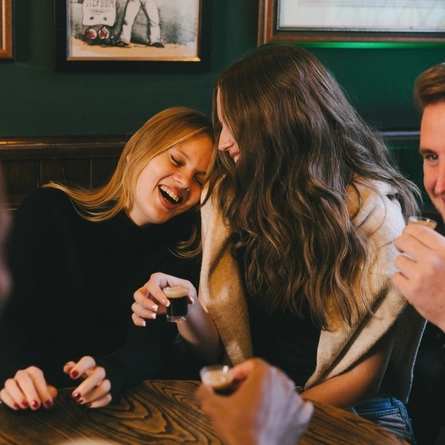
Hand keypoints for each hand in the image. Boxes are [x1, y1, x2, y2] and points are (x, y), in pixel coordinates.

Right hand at [0, 366, 56, 410]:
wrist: (27, 394)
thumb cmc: (39, 391)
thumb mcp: (47, 390)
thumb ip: (50, 391)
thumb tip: (53, 394)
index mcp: (34, 371)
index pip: (38, 377)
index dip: (43, 390)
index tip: (48, 403)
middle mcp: (21, 374)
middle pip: (24, 379)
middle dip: (30, 393)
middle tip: (36, 406)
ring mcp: (11, 381)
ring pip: (10, 384)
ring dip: (18, 396)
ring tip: (25, 406)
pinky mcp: (4, 391)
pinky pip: (3, 393)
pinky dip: (9, 400)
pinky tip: (17, 407)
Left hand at [64, 356, 110, 407]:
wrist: (110, 372)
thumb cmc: (90, 370)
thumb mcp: (82, 367)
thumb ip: (73, 367)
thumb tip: (67, 367)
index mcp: (93, 363)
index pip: (89, 361)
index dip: (81, 367)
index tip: (72, 375)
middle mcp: (102, 371)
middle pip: (98, 375)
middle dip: (86, 386)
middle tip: (74, 395)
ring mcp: (108, 381)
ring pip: (104, 387)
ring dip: (91, 396)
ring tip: (80, 401)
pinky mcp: (112, 391)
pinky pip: (108, 398)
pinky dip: (98, 403)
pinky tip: (89, 404)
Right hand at [132, 272, 196, 325]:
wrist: (184, 304)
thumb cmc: (184, 292)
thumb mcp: (189, 289)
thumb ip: (189, 293)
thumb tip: (189, 300)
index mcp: (159, 280)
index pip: (152, 283)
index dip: (156, 293)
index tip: (167, 303)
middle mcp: (149, 288)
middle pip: (138, 293)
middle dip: (145, 303)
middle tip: (156, 309)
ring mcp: (145, 299)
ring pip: (135, 304)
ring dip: (142, 312)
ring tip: (154, 316)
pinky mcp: (144, 309)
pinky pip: (135, 314)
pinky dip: (137, 319)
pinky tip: (144, 323)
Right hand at [195, 358, 312, 444]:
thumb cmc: (240, 432)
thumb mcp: (214, 409)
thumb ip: (205, 392)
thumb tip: (204, 388)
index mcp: (265, 375)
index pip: (251, 364)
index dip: (240, 371)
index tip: (231, 382)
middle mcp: (283, 382)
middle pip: (266, 375)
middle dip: (252, 382)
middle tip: (240, 395)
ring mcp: (295, 400)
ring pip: (281, 389)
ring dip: (269, 394)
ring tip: (255, 407)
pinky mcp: (302, 417)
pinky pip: (297, 405)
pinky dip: (288, 408)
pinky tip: (278, 414)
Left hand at [392, 224, 444, 331]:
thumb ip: (437, 245)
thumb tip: (415, 230)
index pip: (418, 230)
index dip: (408, 231)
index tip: (407, 234)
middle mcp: (433, 261)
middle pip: (403, 241)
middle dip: (401, 244)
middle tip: (403, 249)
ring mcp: (421, 276)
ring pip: (398, 260)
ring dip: (403, 265)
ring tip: (414, 272)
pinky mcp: (411, 291)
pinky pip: (395, 277)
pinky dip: (401, 280)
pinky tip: (411, 284)